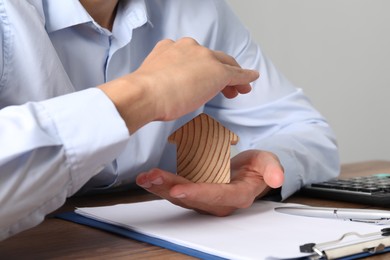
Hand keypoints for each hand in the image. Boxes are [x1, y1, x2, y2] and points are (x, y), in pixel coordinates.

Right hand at [99, 38, 258, 132]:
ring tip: (238, 89)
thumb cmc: (144, 93)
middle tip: (226, 86)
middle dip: (220, 71)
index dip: (202, 67)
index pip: (193, 57)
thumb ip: (163, 79)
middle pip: (211, 58)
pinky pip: (236, 73)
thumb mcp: (153, 80)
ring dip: (233, 76)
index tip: (203, 78)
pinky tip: (251, 79)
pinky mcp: (218, 71)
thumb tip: (165, 91)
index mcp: (171, 48)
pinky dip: (245, 77)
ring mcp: (204, 57)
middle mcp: (189, 47)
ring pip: (224, 64)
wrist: (147, 94)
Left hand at [136, 150, 283, 215]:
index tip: (179, 188)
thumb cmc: (257, 168)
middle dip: (170, 188)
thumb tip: (277, 177)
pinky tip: (147, 178)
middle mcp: (217, 202)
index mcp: (236, 196)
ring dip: (160, 187)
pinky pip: (175, 189)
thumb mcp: (269, 164)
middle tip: (152, 177)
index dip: (197, 193)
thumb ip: (272, 169)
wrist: (248, 172)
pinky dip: (160, 184)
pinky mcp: (194, 191)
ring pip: (179, 195)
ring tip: (145, 177)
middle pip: (191, 197)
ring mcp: (203, 197)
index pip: (215, 196)